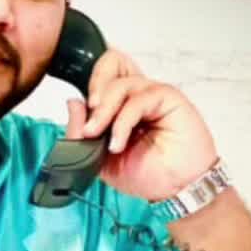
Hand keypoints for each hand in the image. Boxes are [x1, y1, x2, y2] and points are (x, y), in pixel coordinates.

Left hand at [64, 48, 217, 203]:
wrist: (177, 189)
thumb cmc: (148, 174)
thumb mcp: (100, 160)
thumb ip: (81, 134)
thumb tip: (73, 102)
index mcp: (120, 104)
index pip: (102, 75)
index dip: (88, 86)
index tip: (80, 117)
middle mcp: (135, 94)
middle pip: (112, 62)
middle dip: (93, 86)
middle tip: (89, 120)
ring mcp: (150, 94)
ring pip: (119, 83)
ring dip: (103, 111)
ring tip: (99, 135)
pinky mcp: (167, 97)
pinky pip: (137, 100)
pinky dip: (122, 122)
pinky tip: (118, 143)